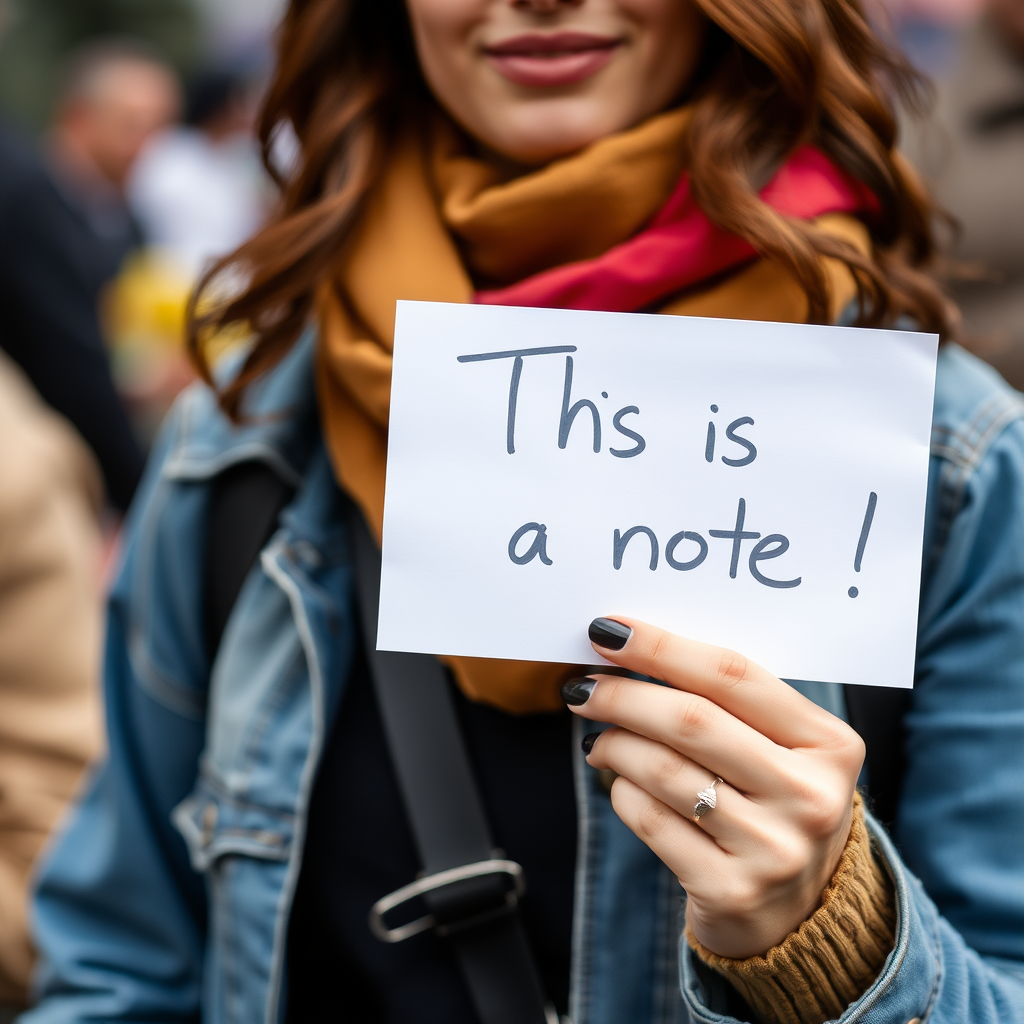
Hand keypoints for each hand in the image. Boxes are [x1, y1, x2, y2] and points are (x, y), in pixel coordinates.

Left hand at [562, 617, 865, 958]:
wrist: (801, 917)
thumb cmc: (775, 805)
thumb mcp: (782, 751)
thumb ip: (729, 704)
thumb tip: (632, 650)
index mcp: (829, 745)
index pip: (733, 675)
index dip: (662, 647)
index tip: (607, 631)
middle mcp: (810, 796)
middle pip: (692, 721)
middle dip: (623, 695)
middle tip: (582, 688)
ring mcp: (773, 849)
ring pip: (664, 770)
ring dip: (615, 743)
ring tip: (598, 736)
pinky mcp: (731, 890)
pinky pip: (651, 820)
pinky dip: (622, 791)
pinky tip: (620, 782)